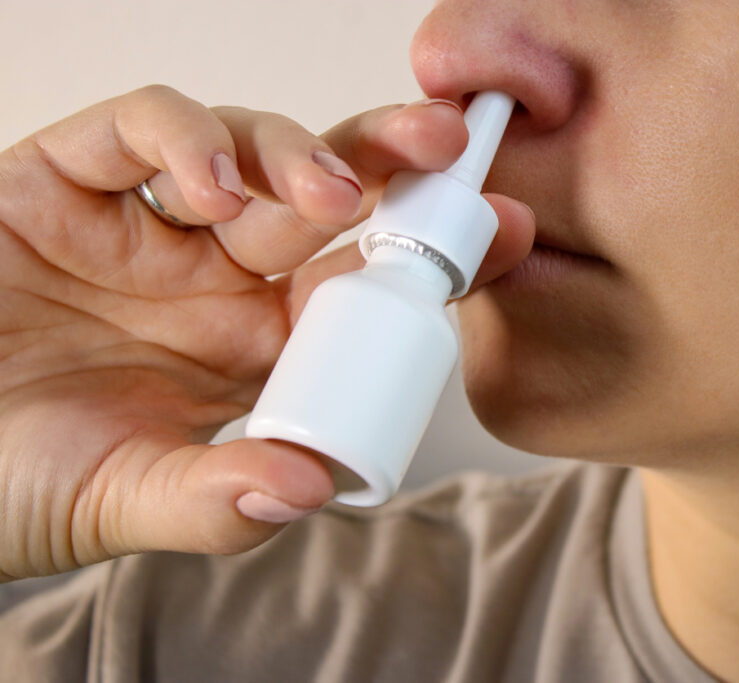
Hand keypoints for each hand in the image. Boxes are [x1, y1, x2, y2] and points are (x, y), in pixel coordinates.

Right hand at [0, 85, 533, 579]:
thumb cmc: (13, 477)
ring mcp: (146, 219)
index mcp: (253, 341)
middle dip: (391, 162)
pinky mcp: (66, 177)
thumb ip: (217, 503)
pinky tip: (200, 189)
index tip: (500, 234)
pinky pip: (140, 129)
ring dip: (297, 150)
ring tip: (323, 191)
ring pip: (248, 145)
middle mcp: (214, 271)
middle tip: (445, 152)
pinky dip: (183, 140)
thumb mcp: (123, 504)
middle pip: (324, 193)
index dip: (428, 251)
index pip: (360, 278)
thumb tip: (314, 488)